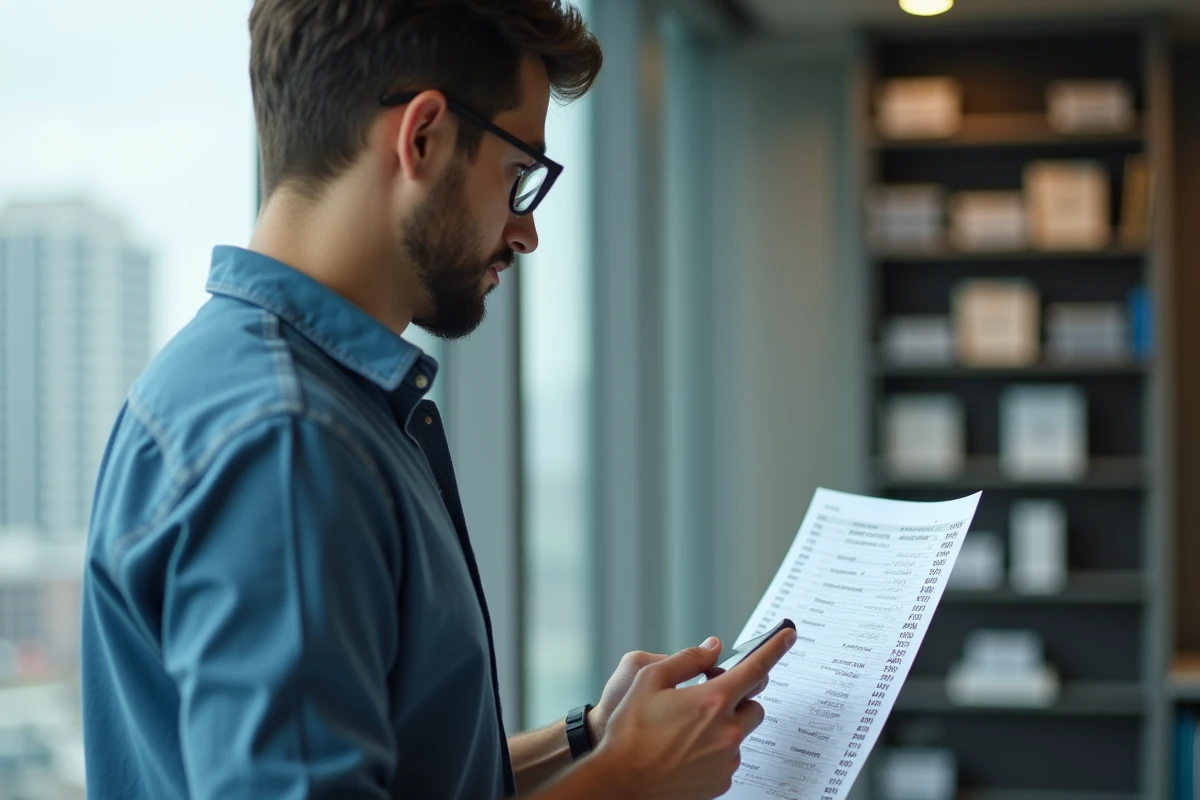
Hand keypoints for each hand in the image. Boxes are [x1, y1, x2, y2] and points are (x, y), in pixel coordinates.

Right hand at [591, 628, 796, 799]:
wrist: (622, 783)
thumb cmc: (630, 732)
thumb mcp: (649, 680)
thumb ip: (687, 659)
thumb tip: (712, 647)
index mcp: (712, 701)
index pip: (756, 668)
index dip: (775, 648)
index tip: (788, 635)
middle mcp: (727, 732)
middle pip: (754, 704)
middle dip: (739, 696)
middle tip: (710, 695)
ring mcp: (727, 760)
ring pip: (741, 733)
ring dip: (725, 725)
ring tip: (689, 729)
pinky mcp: (722, 782)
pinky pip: (729, 758)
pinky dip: (716, 750)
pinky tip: (687, 750)